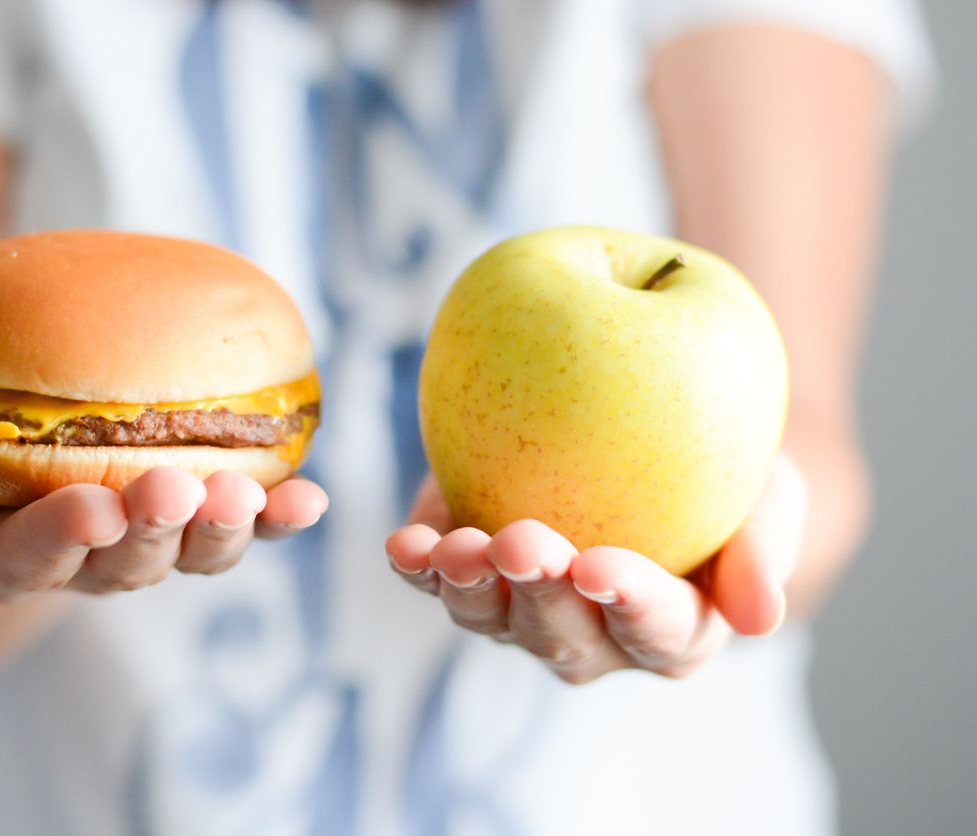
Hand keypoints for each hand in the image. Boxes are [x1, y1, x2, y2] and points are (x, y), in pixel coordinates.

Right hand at [0, 405, 327, 600]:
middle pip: (123, 564)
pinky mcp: (195, 508)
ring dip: (223, 530)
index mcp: (1, 554)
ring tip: (249, 495)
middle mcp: (82, 562)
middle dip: (152, 530)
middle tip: (172, 490)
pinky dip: (278, 517)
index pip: (27, 561)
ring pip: (190, 554)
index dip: (60, 539)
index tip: (90, 509)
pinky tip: (310, 499)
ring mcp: (146, 540)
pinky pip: (243, 520)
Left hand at [385, 457, 805, 682]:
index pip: (659, 633)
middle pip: (562, 638)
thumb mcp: (769, 491)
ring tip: (456, 547)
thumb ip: (765, 546)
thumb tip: (760, 619)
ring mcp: (521, 611)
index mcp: (674, 631)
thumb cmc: (724, 469)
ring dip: (467, 588)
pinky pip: (435, 579)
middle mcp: (593, 638)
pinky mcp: (468, 571)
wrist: (649, 426)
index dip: (630, 605)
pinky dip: (418, 566)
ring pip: (489, 620)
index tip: (601, 569)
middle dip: (538, 593)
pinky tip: (405, 543)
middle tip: (523, 543)